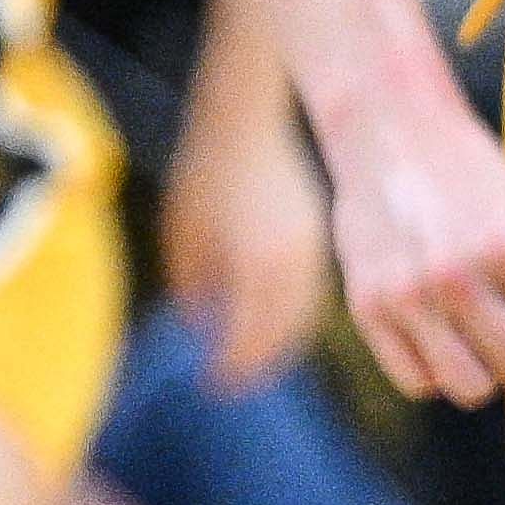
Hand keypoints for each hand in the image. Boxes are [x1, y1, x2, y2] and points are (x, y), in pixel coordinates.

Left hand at [166, 100, 335, 391]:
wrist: (251, 118)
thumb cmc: (204, 172)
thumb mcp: (183, 232)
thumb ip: (191, 285)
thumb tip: (200, 327)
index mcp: (256, 263)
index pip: (248, 338)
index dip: (230, 369)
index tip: (211, 386)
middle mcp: (293, 262)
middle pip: (282, 336)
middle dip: (256, 365)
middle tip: (229, 384)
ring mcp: (313, 250)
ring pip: (305, 317)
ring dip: (279, 346)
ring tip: (249, 363)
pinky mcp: (321, 238)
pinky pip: (314, 294)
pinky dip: (294, 319)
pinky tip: (270, 326)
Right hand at [316, 72, 504, 406]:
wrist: (385, 129)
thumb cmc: (462, 164)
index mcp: (503, 245)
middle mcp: (454, 276)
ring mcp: (406, 297)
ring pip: (470, 385)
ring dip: (484, 368)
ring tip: (475, 340)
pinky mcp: (367, 309)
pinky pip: (416, 380)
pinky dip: (434, 369)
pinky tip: (435, 337)